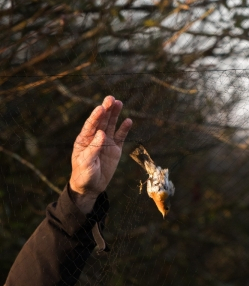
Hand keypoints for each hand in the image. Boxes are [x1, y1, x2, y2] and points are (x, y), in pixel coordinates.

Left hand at [69, 96, 131, 212]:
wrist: (91, 187)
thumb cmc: (83, 174)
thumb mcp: (86, 162)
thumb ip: (93, 148)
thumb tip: (102, 133)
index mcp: (84, 139)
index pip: (91, 124)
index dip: (96, 116)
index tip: (101, 107)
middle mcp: (95, 137)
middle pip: (102, 120)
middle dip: (106, 109)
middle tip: (111, 99)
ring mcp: (106, 142)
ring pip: (111, 125)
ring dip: (115, 114)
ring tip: (119, 103)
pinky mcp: (115, 148)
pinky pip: (121, 136)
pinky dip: (124, 128)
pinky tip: (128, 121)